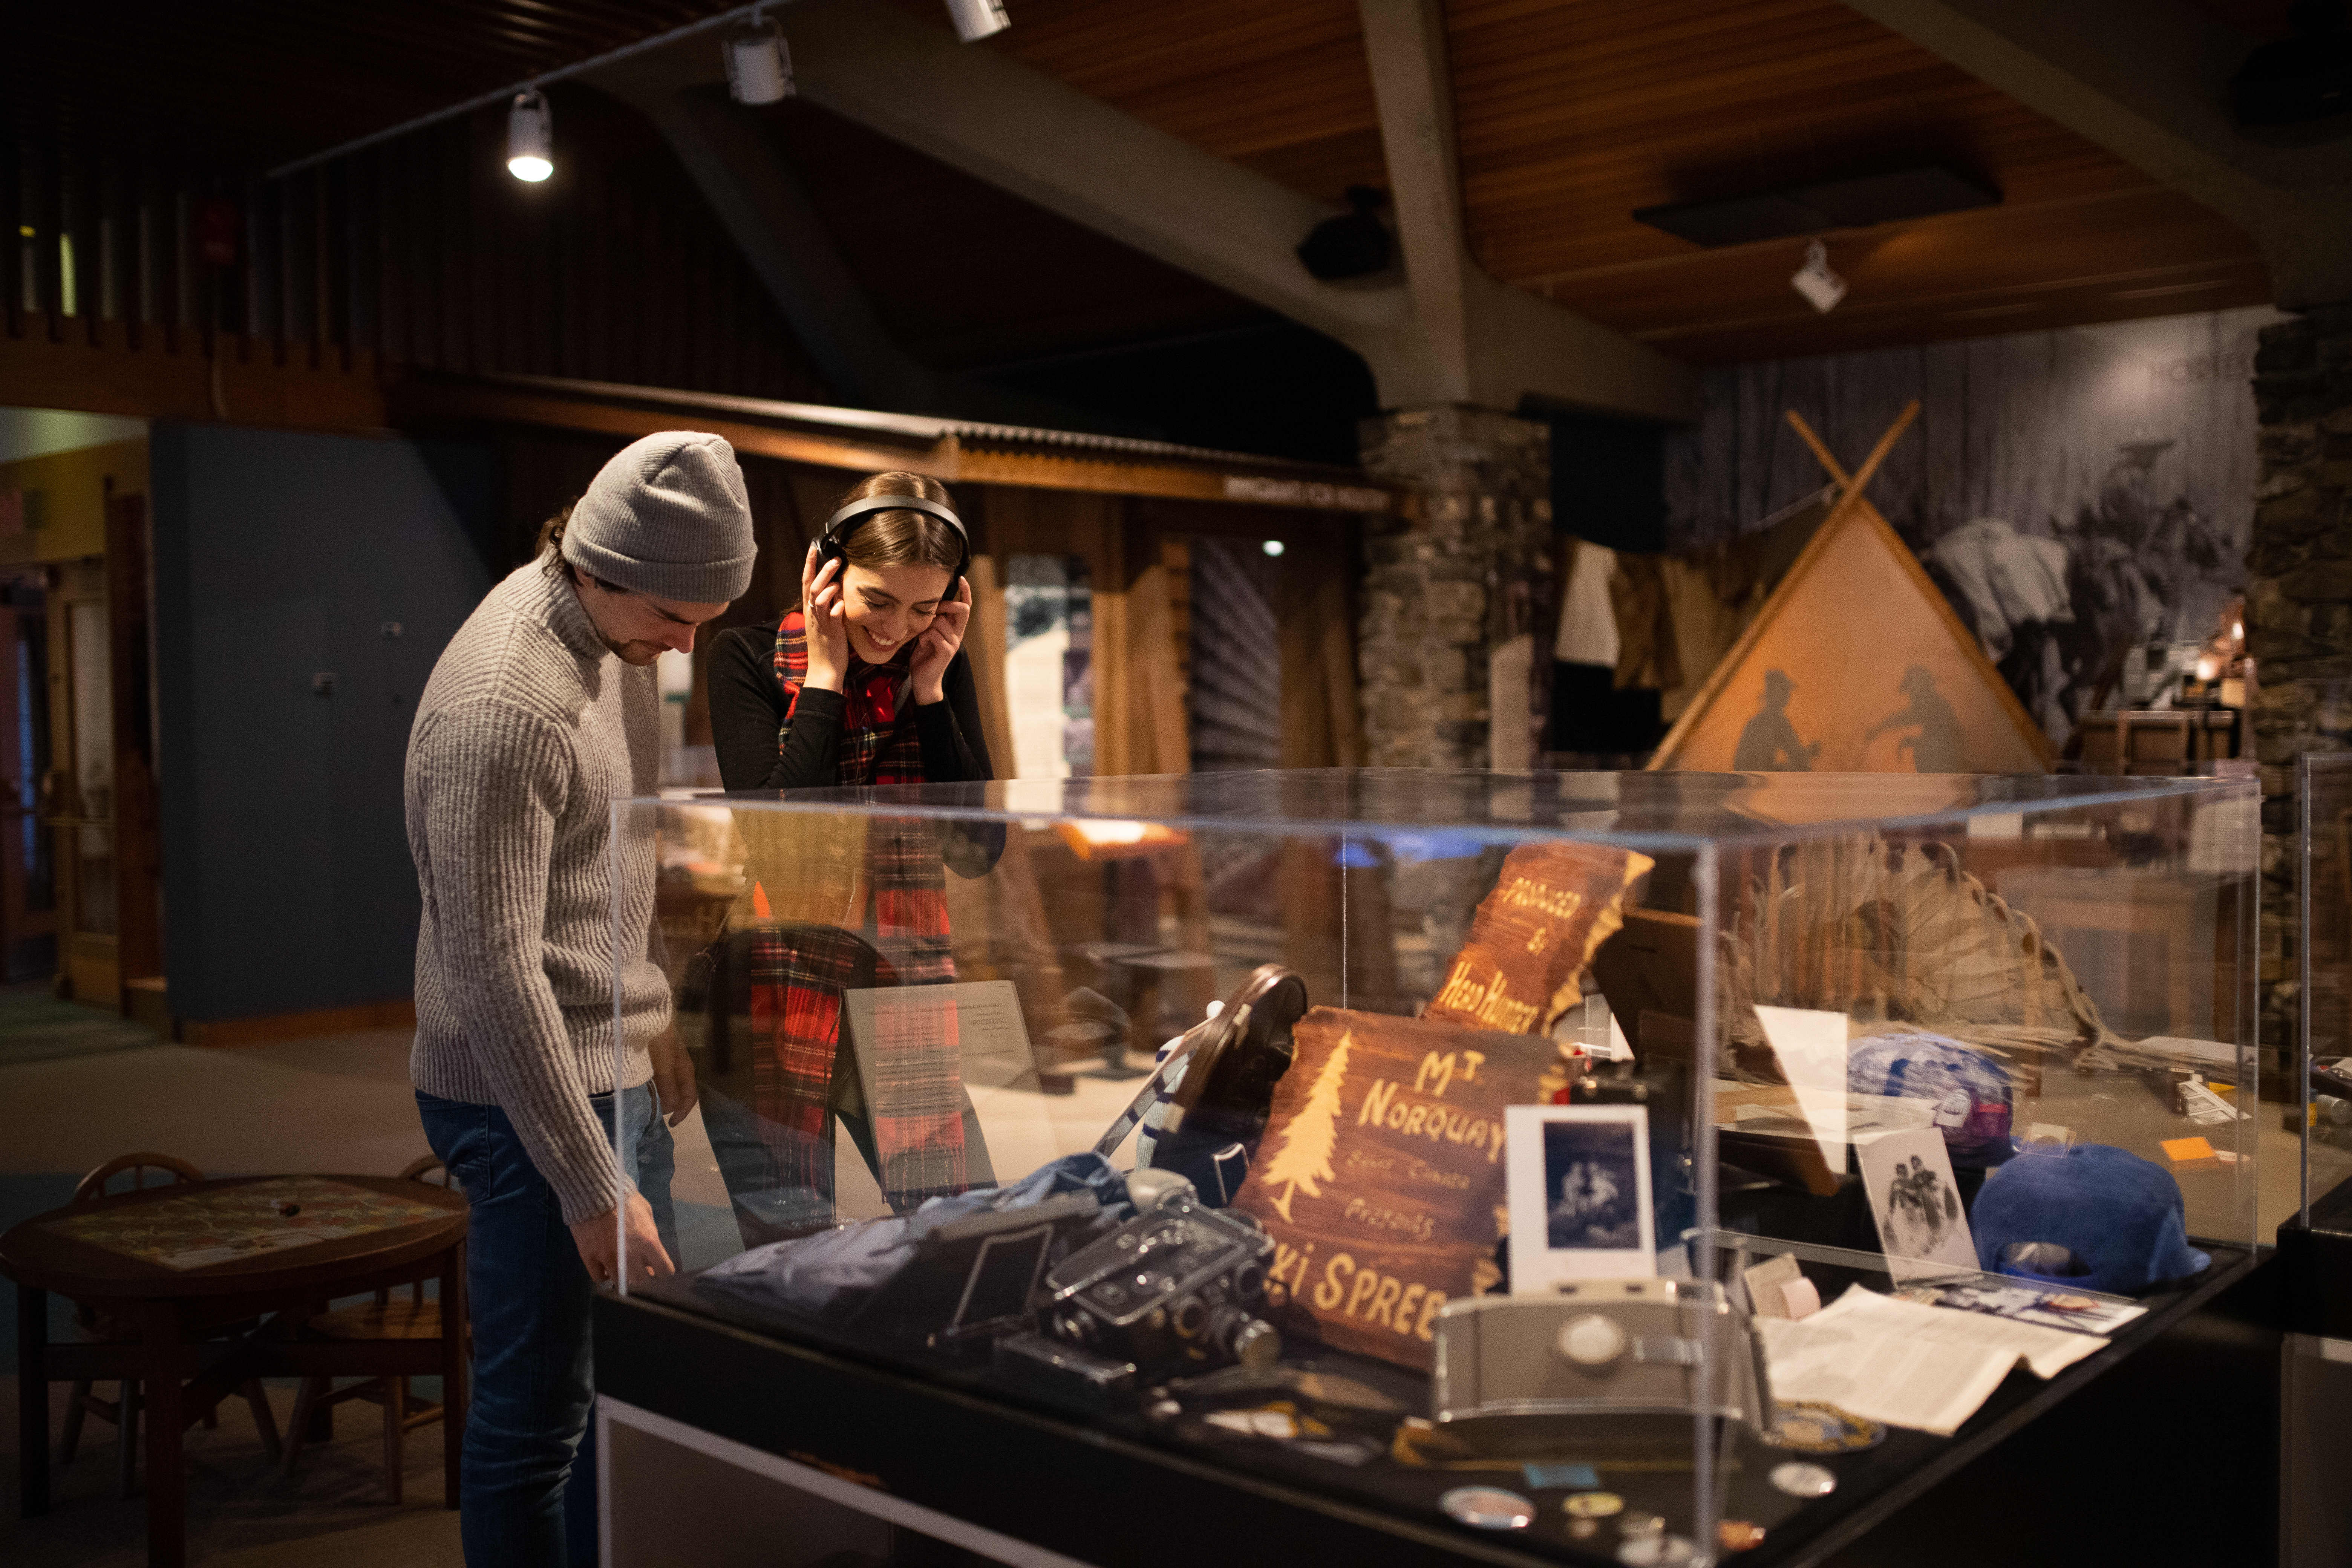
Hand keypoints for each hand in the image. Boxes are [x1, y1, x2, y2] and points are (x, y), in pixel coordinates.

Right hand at [570, 1191, 673, 1285]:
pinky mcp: (590, 1258)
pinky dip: (604, 1275)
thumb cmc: (623, 1198)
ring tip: (624, 1272)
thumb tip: (652, 1251)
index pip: (664, 1271)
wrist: (594, 1191)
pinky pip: (599, 1278)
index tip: (660, 1274)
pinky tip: (606, 1268)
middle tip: (642, 1276)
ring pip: (620, 1284)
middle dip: (644, 1281)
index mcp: (649, 1242)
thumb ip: (651, 1234)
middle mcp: (630, 1255)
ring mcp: (608, 1258)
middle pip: (642, 1283)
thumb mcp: (646, 1212)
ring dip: (624, 1280)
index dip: (664, 1275)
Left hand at [648, 1025, 697, 1127]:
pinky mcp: (655, 1060)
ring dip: (659, 1098)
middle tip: (652, 1115)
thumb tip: (672, 1108)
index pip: (689, 1097)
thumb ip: (667, 1083)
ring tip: (644, 1104)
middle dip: (668, 1107)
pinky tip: (639, 1089)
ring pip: (666, 1088)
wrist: (645, 1013)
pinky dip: (651, 1088)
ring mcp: (667, 1064)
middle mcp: (678, 1069)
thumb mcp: (663, 1061)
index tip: (670, 1123)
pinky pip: (657, 1080)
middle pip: (678, 1094)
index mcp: (685, 1070)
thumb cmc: (657, 1037)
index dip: (682, 1112)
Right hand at [800, 543, 849, 693]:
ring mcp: (821, 624)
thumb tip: (838, 590)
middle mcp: (813, 615)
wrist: (823, 671)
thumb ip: (829, 607)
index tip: (813, 548)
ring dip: (828, 587)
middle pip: (812, 587)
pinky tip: (843, 603)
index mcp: (810, 612)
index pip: (807, 583)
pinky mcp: (831, 634)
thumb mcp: (826, 623)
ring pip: (819, 600)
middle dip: (821, 571)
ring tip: (838, 580)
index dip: (809, 566)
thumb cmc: (827, 647)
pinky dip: (837, 608)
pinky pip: (832, 618)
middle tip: (835, 559)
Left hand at [909, 577, 971, 705]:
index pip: (965, 607)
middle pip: (961, 610)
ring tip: (923, 637)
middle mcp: (958, 634)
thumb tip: (930, 604)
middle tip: (932, 611)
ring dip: (927, 626)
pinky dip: (925, 637)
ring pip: (941, 621)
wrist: (924, 680)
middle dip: (946, 605)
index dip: (965, 592)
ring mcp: (954, 643)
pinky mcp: (947, 651)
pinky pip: (934, 634)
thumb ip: (932, 620)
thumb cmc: (923, 655)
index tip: (961, 578)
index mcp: (955, 629)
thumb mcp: (927, 633)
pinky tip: (923, 644)